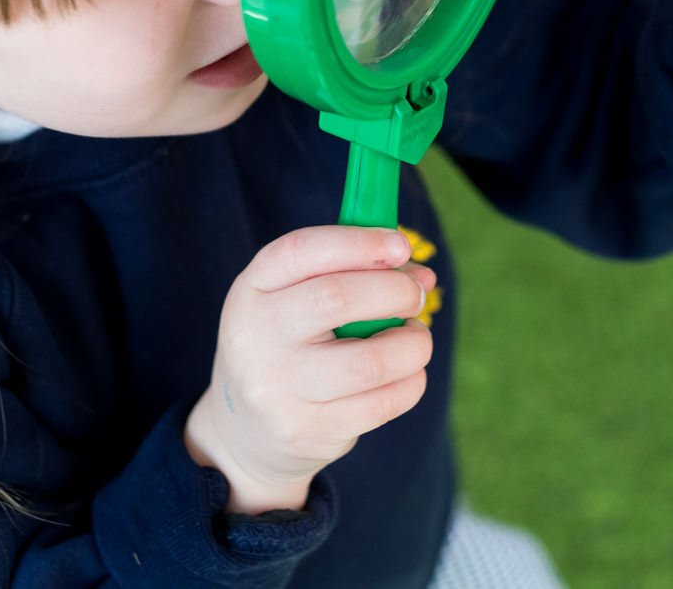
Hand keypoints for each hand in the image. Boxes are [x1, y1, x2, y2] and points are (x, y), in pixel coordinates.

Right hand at [184, 226, 435, 513]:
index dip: (359, 242)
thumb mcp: (295, 299)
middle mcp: (257, 336)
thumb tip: (421, 275)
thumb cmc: (291, 345)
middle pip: (336, 298)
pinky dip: (410, 383)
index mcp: (252, 289)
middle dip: (395, 291)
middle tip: (416, 296)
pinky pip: (380, 404)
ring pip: (369, 362)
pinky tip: (408, 374)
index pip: (301, 251)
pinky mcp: (308, 431)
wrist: (251, 431)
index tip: (400, 246)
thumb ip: (351, 274)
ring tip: (415, 340)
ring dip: (412, 344)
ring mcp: (279, 389)